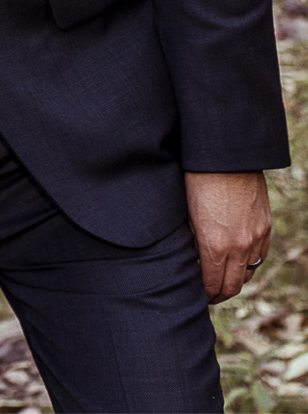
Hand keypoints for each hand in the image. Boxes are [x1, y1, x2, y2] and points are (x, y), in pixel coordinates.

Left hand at [185, 170, 270, 303]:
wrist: (225, 157)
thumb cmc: (197, 180)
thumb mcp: (187, 213)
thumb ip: (193, 241)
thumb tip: (195, 259)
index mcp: (214, 245)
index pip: (212, 284)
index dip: (204, 293)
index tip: (198, 294)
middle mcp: (238, 247)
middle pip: (232, 286)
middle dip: (219, 294)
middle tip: (209, 295)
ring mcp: (255, 238)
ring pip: (248, 274)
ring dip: (235, 281)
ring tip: (222, 280)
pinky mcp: (265, 227)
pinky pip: (260, 257)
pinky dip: (249, 264)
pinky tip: (238, 263)